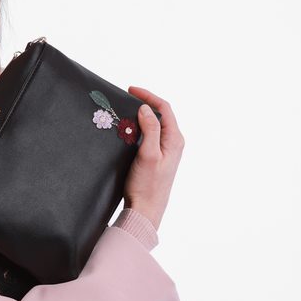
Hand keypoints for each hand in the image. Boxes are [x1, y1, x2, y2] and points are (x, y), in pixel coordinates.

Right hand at [122, 85, 184, 230]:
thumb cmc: (147, 186)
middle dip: (144, 103)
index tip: (131, 90)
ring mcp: (166, 150)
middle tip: (126, 98)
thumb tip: (146, 108)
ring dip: (141, 115)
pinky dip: (140, 128)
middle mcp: (173, 143)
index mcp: (175, 139)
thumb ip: (150, 129)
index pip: (164, 108)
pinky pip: (151, 135)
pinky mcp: (157, 157)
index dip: (148, 96)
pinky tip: (128, 129)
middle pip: (161, 114)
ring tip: (125, 111)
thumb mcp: (148, 154)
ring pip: (155, 124)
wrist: (146, 210)